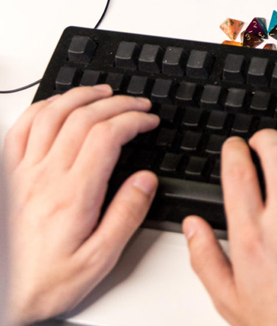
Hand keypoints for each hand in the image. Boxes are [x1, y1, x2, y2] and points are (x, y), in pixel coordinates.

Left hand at [4, 85, 159, 324]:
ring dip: (80, 97)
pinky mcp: (6, 176)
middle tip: (137, 105)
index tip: (149, 121)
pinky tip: (56, 105)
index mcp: (73, 195)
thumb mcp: (100, 259)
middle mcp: (44, 177)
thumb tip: (145, 180)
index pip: (106, 137)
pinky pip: (20, 129)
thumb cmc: (46, 281)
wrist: (4, 297)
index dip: (132, 120)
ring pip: (50, 115)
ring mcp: (21, 173)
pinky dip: (41, 108)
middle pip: (82, 119)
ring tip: (103, 93)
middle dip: (116, 103)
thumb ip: (126, 215)